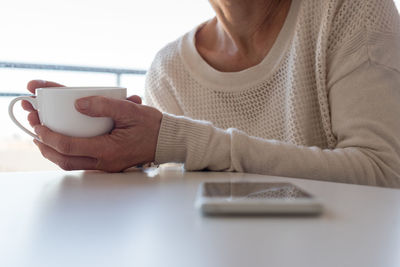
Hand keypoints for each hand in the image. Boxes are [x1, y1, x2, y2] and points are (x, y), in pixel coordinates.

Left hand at [25, 80, 161, 171]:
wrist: (166, 140)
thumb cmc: (151, 126)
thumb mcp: (129, 110)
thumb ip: (103, 105)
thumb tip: (78, 104)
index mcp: (109, 150)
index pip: (70, 147)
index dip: (50, 137)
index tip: (38, 125)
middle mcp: (105, 162)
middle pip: (66, 161)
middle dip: (45, 147)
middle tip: (34, 131)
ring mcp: (107, 166)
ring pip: (72, 164)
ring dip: (54, 152)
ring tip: (43, 137)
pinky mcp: (108, 164)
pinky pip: (82, 163)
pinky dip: (68, 153)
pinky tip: (63, 143)